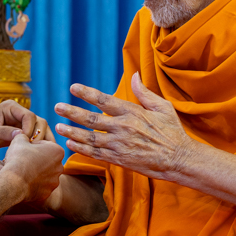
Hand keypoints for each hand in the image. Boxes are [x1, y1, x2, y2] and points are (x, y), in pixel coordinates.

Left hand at [0, 100, 51, 150]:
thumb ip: (3, 132)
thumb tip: (21, 134)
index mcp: (10, 107)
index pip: (30, 116)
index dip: (31, 130)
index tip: (25, 143)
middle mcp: (17, 113)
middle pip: (39, 122)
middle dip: (39, 136)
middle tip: (34, 151)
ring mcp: (19, 123)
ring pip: (39, 131)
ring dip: (42, 141)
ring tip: (41, 155)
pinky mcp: (19, 134)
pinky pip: (32, 139)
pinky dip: (36, 147)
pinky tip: (38, 157)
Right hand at [0, 133, 64, 203]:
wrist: (13, 183)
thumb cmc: (18, 159)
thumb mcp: (19, 140)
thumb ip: (24, 135)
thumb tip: (23, 135)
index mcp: (57, 151)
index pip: (45, 145)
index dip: (34, 145)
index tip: (25, 149)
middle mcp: (60, 167)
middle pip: (47, 160)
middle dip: (37, 159)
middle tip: (23, 160)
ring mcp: (54, 181)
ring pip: (45, 174)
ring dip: (36, 172)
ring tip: (23, 172)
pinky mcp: (47, 193)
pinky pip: (40, 186)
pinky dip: (34, 184)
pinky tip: (24, 182)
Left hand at [54, 73, 195, 180]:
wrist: (178, 160)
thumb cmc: (173, 132)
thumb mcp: (163, 107)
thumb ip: (145, 93)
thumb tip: (135, 75)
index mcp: (132, 112)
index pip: (104, 100)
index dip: (87, 93)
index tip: (73, 87)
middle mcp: (122, 128)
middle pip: (91, 119)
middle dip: (71, 112)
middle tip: (57, 107)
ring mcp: (119, 145)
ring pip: (89, 138)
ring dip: (71, 132)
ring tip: (58, 127)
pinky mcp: (119, 160)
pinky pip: (95, 154)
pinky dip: (81, 149)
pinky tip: (70, 145)